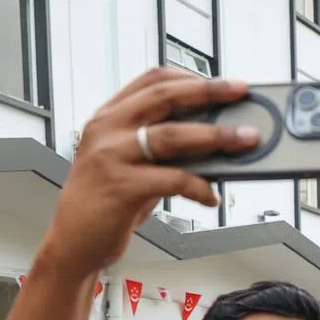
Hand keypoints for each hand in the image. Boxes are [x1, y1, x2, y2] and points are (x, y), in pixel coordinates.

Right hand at [42, 68, 257, 274]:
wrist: (74, 241)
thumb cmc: (107, 203)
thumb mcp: (132, 165)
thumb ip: (163, 151)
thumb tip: (212, 144)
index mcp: (110, 116)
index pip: (152, 81)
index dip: (191, 78)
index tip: (223, 82)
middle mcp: (107, 128)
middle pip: (164, 97)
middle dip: (208, 92)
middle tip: (241, 92)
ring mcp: (112, 155)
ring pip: (171, 135)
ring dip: (215, 135)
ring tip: (244, 139)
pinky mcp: (121, 186)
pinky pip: (173, 179)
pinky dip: (199, 187)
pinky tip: (211, 197)